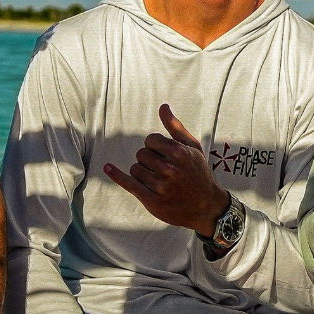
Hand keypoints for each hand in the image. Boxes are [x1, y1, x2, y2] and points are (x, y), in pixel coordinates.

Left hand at [104, 104, 227, 233]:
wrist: (205, 206)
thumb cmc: (198, 173)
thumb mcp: (192, 148)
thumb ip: (175, 127)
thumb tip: (163, 106)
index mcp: (179, 153)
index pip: (150, 140)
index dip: (155, 146)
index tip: (163, 154)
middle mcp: (170, 169)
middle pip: (141, 154)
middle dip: (148, 159)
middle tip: (162, 169)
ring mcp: (160, 186)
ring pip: (135, 169)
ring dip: (142, 172)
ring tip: (158, 180)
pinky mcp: (152, 200)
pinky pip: (129, 183)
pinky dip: (116, 175)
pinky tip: (107, 168)